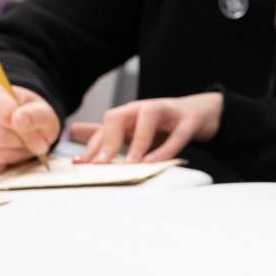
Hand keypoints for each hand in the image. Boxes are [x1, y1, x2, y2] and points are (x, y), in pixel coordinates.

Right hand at [0, 81, 57, 175]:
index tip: (37, 131)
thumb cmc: (27, 116)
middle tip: (28, 140)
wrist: (15, 126)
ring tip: (17, 145)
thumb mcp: (41, 111)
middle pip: (0, 137)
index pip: (6, 115)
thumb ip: (36, 115)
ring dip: (13, 155)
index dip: (26, 129)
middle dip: (21, 143)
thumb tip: (19, 120)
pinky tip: (3, 154)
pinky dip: (0, 165)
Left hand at [70, 92, 221, 163]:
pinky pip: (178, 133)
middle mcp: (143, 109)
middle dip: (107, 140)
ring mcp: (168, 112)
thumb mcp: (134, 127)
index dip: (92, 146)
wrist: (201, 112)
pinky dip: (166, 148)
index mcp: (128, 113)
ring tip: (131, 163)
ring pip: (148, 118)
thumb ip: (107, 132)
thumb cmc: (164, 122)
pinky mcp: (189, 120)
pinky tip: (156, 161)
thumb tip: (74, 132)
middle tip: (102, 165)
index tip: (81, 165)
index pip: (104, 127)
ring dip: (138, 141)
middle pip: (118, 117)